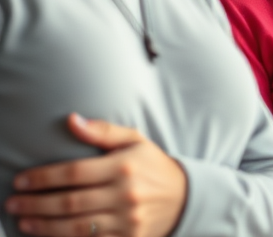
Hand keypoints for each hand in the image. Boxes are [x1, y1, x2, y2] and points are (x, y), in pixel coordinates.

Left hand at [5, 114, 187, 236]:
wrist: (182, 198)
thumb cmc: (152, 165)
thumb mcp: (134, 140)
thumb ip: (103, 131)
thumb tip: (72, 120)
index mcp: (124, 165)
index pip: (74, 173)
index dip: (43, 178)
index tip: (21, 180)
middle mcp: (124, 194)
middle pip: (69, 202)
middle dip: (36, 204)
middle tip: (14, 202)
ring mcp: (126, 221)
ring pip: (74, 227)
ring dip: (43, 226)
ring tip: (24, 221)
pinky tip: (48, 236)